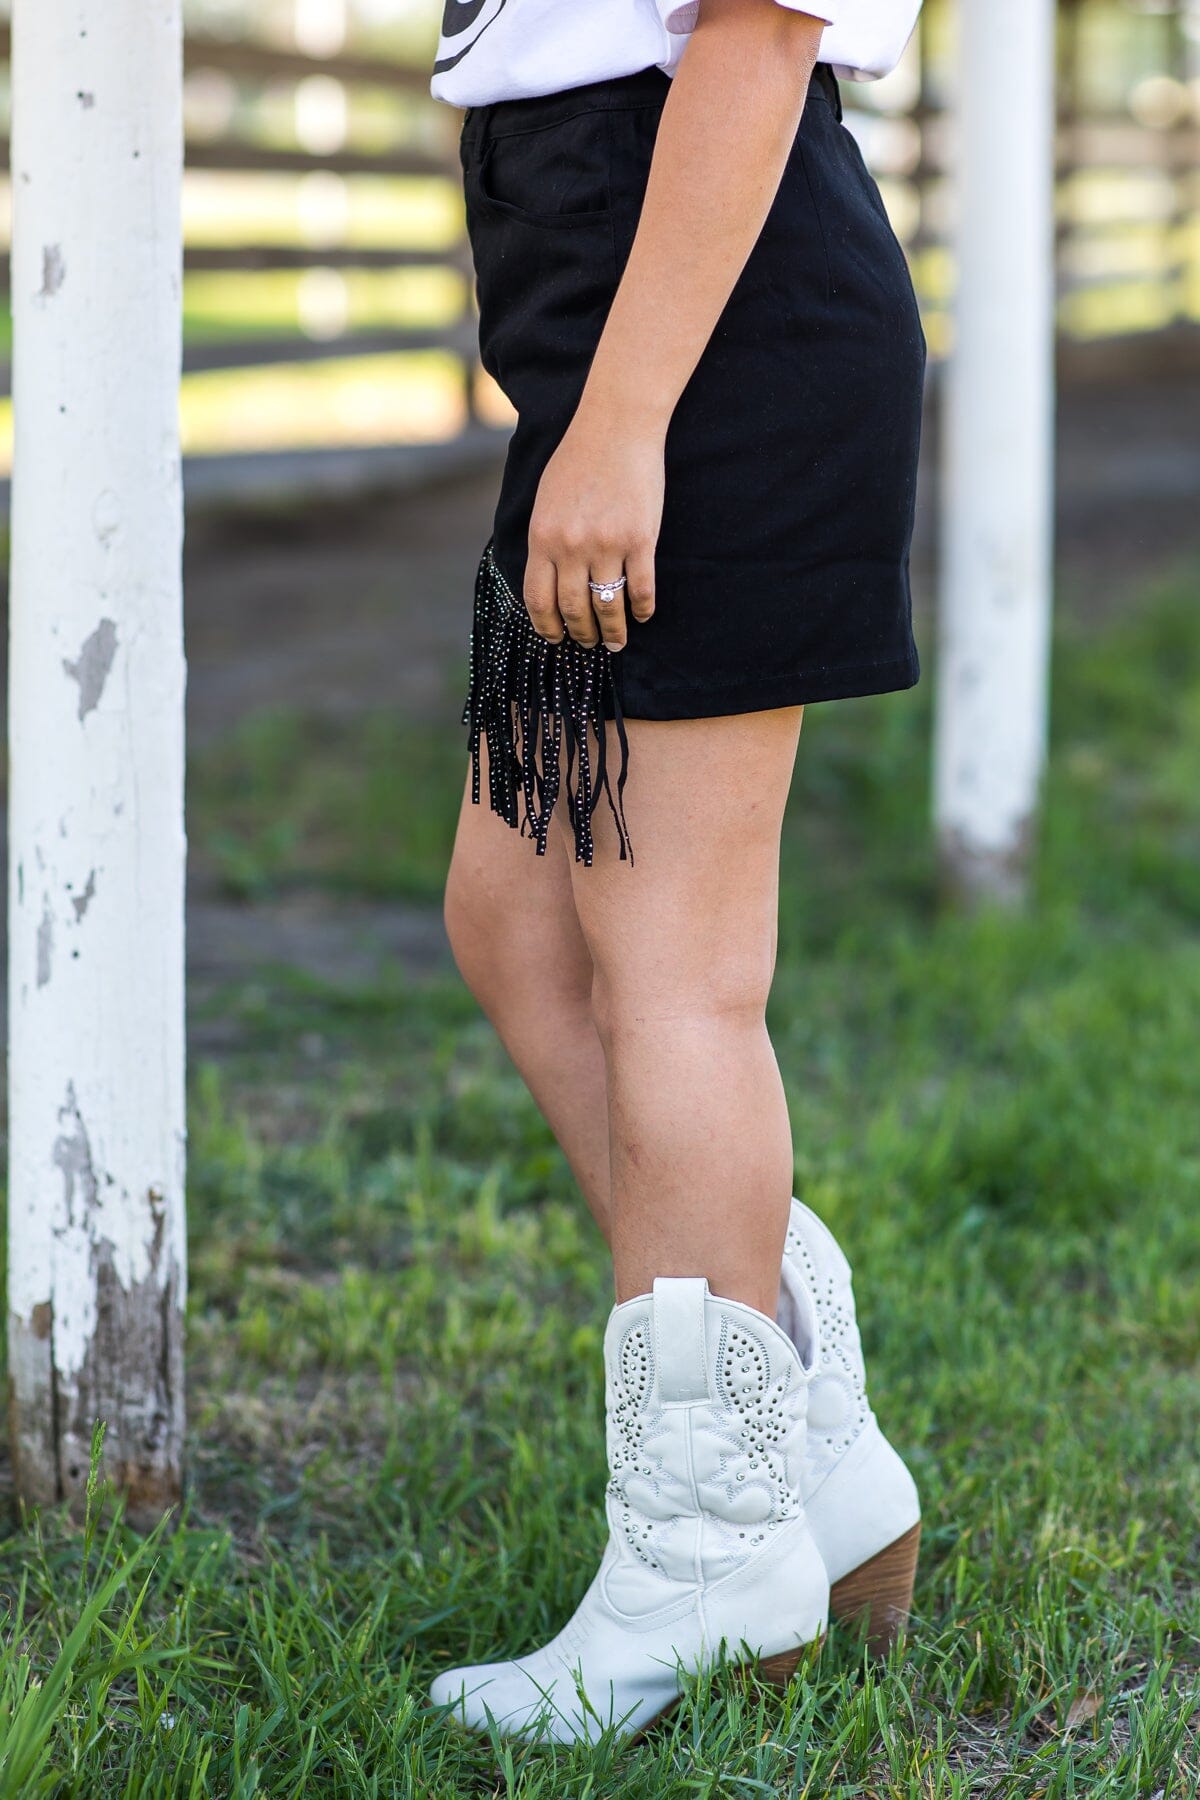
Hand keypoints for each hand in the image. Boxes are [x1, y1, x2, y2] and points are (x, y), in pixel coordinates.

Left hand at [523, 404, 663, 650]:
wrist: (617, 427)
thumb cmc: (579, 459)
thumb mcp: (546, 500)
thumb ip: (544, 539)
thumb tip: (546, 580)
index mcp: (543, 537)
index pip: (538, 599)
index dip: (546, 626)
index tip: (555, 639)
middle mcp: (572, 546)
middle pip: (573, 609)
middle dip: (580, 634)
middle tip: (589, 644)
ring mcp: (607, 545)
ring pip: (607, 606)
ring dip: (612, 631)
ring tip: (616, 642)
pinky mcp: (640, 540)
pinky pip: (641, 589)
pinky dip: (642, 609)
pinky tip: (643, 615)